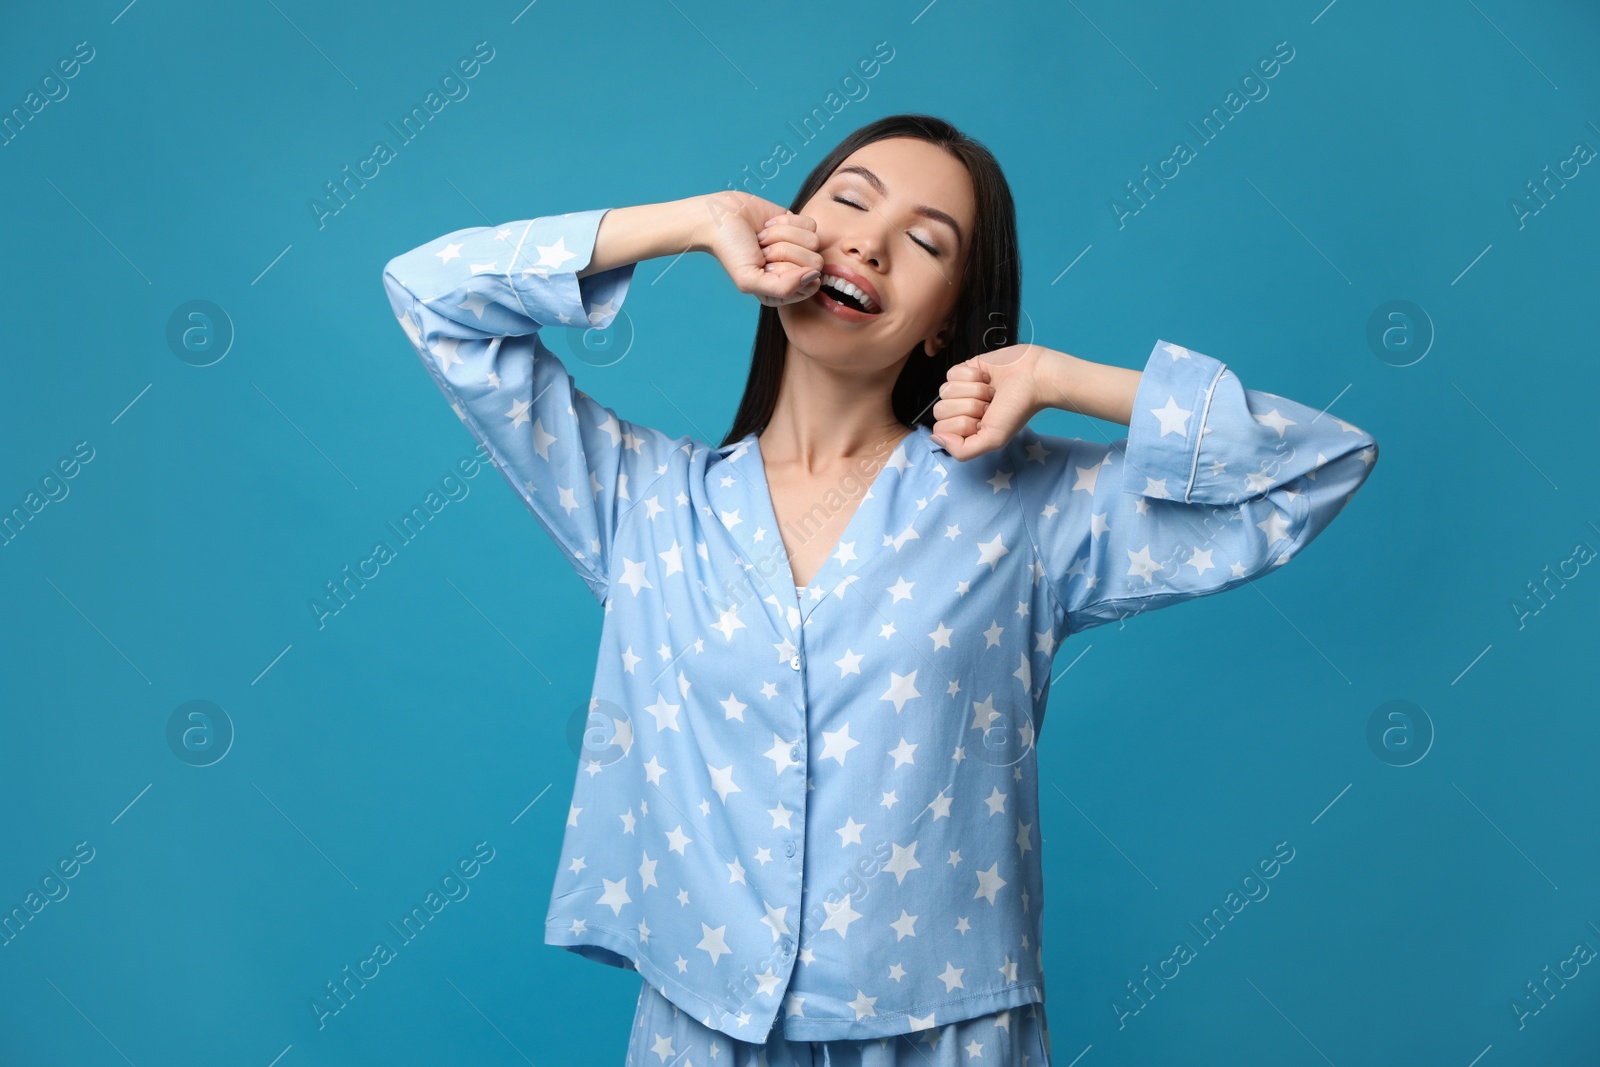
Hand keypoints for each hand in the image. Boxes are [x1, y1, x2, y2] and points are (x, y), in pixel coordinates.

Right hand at [695, 191, 824, 306]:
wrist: (721, 217)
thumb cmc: (732, 251)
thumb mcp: (750, 280)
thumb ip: (783, 288)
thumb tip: (814, 275)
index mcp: (785, 292)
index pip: (811, 285)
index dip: (789, 272)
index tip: (766, 267)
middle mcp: (796, 272)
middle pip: (815, 262)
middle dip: (784, 252)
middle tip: (763, 252)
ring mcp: (799, 248)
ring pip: (813, 242)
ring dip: (782, 236)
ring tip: (763, 239)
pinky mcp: (798, 226)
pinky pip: (810, 225)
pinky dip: (786, 222)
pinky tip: (769, 226)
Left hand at [930, 344, 1057, 459]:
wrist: (1033, 377)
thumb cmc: (1017, 409)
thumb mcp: (993, 440)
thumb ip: (962, 450)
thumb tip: (936, 438)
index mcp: (965, 430)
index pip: (941, 429)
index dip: (961, 424)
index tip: (983, 421)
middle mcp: (960, 410)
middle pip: (940, 410)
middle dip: (969, 407)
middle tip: (990, 405)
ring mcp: (961, 389)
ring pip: (945, 391)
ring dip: (973, 391)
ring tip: (991, 392)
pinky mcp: (964, 369)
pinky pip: (951, 374)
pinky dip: (971, 376)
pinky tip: (987, 378)